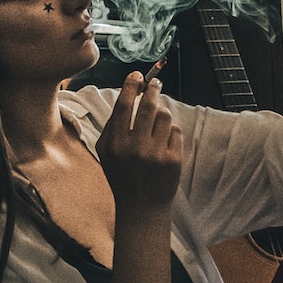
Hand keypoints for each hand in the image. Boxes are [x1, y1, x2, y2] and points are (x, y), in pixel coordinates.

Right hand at [96, 72, 182, 216]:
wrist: (141, 207)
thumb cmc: (123, 176)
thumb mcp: (107, 153)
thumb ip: (113, 125)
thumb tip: (128, 93)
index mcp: (114, 144)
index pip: (124, 106)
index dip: (131, 86)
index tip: (138, 75)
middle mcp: (134, 148)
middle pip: (148, 106)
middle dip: (153, 90)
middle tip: (155, 84)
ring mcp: (155, 154)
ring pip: (165, 116)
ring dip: (162, 114)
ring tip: (157, 124)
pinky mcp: (173, 160)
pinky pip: (176, 131)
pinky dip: (171, 133)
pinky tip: (164, 144)